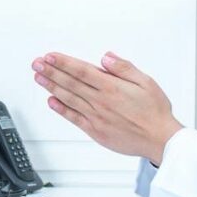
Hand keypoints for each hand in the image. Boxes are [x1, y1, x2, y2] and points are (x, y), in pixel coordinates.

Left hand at [32, 51, 182, 163]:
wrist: (159, 140)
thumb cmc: (155, 112)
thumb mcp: (146, 82)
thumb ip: (124, 68)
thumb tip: (106, 58)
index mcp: (112, 87)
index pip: (81, 70)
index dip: (63, 62)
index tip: (50, 56)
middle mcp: (100, 101)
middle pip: (70, 82)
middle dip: (51, 71)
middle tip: (37, 64)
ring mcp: (96, 116)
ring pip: (68, 98)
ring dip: (51, 86)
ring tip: (39, 78)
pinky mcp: (95, 130)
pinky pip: (73, 118)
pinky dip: (61, 109)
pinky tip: (52, 101)